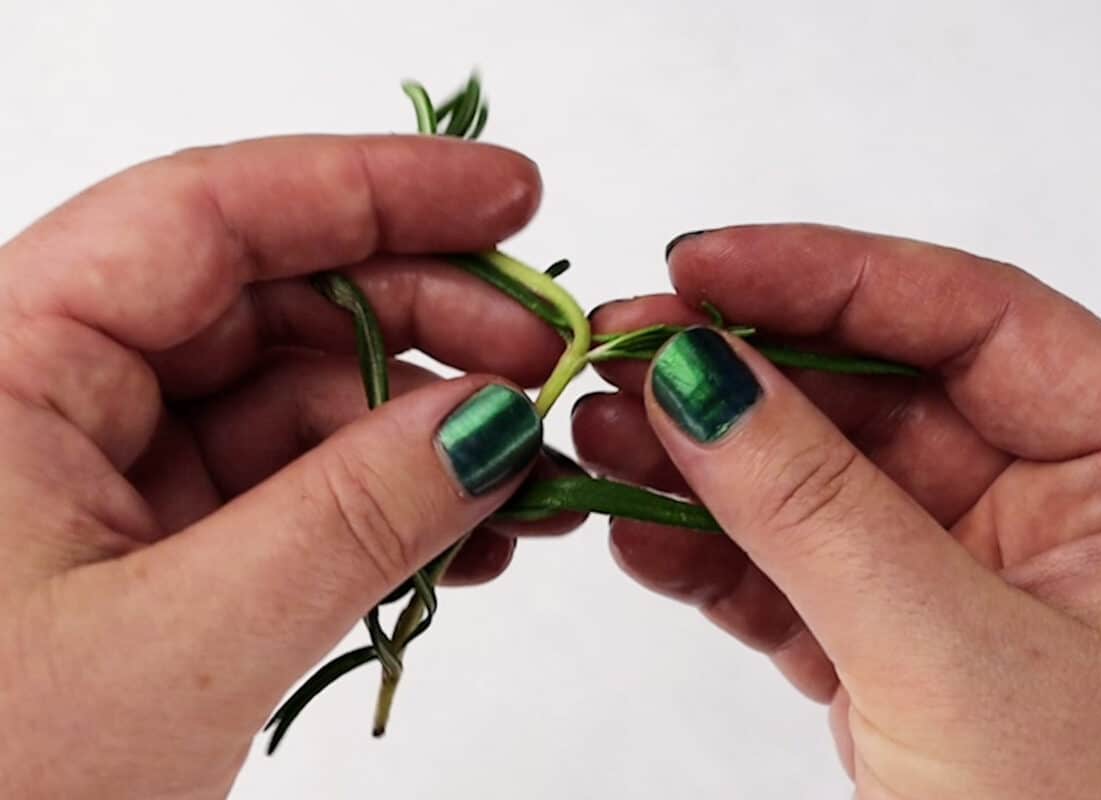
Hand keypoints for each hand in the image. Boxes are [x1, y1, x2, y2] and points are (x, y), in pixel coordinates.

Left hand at [0, 135, 578, 798]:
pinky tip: (469, 537)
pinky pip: (293, 485)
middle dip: (426, 324)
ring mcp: (107, 472)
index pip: (208, 216)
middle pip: (269, 299)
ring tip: (527, 483)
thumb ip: (356, 516)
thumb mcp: (186, 642)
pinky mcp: (153, 541)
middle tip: (543, 367)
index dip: (374, 188)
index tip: (509, 197)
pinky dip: (388, 504)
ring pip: (296, 400)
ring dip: (424, 434)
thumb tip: (493, 421)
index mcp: (5, 364)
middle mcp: (51, 395)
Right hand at [573, 225, 1100, 797]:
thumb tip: (701, 376)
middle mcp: (1050, 514)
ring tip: (596, 434)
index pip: (976, 322)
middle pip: (873, 395)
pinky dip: (705, 550)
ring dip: (701, 456)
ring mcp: (958, 581)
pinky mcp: (888, 648)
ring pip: (813, 481)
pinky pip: (787, 571)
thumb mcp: (955, 658)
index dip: (834, 275)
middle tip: (621, 354)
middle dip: (742, 370)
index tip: (706, 266)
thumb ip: (817, 511)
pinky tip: (631, 524)